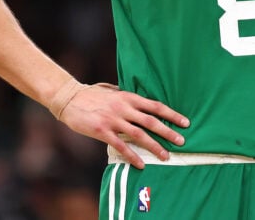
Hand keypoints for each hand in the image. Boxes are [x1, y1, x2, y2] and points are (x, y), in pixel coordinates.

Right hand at [59, 82, 189, 168]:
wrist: (69, 98)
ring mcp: (113, 120)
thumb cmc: (92, 94)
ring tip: (165, 156)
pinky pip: (120, 146)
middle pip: (151, 121)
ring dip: (154, 146)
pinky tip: (141, 164)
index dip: (172, 114)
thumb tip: (142, 102)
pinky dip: (132, 156)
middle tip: (181, 141)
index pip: (155, 106)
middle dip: (168, 132)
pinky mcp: (102, 131)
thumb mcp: (113, 91)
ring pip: (139, 134)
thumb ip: (127, 98)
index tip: (185, 122)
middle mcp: (124, 108)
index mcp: (129, 97)